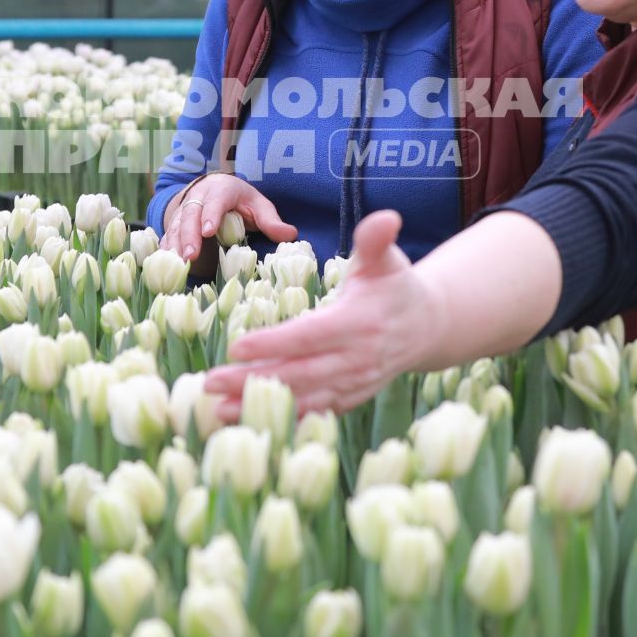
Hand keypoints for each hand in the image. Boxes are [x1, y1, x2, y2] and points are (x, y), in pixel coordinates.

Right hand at [164, 174, 297, 261]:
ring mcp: (184, 209)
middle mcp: (198, 197)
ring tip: (179, 262)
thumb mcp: (259, 206)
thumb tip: (290, 235)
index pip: (216, 201)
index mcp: (221, 190)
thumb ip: (271, 221)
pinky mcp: (176, 222)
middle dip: (189, 235)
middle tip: (191, 255)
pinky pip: (168, 234)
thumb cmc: (241, 200)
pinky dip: (166, 247)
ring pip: (176, 225)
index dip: (211, 215)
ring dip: (176, 243)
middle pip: (191, 214)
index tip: (208, 231)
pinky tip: (166, 261)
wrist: (214, 189)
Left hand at [205, 209, 440, 416]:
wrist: (428, 328)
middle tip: (209, 384)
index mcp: (359, 323)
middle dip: (252, 381)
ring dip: (260, 405)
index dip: (274, 344)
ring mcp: (355, 383)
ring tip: (218, 410)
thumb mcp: (386, 259)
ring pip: (303, 398)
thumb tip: (386, 217)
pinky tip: (248, 419)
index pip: (310, 336)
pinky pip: (314, 411)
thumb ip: (376, 240)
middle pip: (299, 374)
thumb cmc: (396, 286)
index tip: (237, 347)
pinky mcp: (351, 398)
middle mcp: (357, 359)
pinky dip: (283, 417)